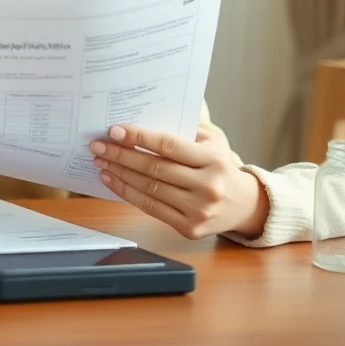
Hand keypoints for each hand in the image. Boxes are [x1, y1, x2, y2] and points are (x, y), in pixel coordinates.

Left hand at [90, 125, 268, 239]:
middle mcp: (207, 186)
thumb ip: (188, 128)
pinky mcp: (189, 228)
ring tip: (101, 162)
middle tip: (98, 146)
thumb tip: (146, 117)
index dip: (140, 138)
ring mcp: (198, 210)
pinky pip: (150, 208)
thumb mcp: (215, 142)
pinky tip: (112, 181)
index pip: (169, 146)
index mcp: (214, 161)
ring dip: (120, 174)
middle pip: (155, 168)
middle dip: (121, 156)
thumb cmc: (223, 167)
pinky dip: (127, 193)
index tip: (115, 131)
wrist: (246, 205)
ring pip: (149, 189)